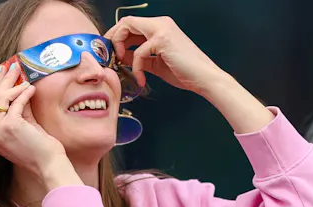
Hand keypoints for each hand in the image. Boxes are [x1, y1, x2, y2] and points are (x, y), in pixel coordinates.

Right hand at [0, 63, 75, 189]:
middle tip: (11, 67)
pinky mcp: (10, 125)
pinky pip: (16, 103)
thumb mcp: (24, 127)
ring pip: (2, 99)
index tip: (3, 75)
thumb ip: (18, 110)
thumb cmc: (39, 149)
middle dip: (3, 81)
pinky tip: (31, 89)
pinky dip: (24, 94)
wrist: (48, 165)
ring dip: (13, 84)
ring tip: (23, 76)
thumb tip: (19, 88)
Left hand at [104, 16, 225, 94]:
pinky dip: (135, 67)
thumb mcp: (155, 63)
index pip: (131, 24)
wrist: (203, 78)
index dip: (117, 36)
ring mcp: (162, 29)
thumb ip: (138, 57)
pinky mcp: (162, 40)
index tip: (110, 52)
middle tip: (109, 56)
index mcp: (160, 27)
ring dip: (118, 46)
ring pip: (127, 27)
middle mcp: (161, 23)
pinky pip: (138, 52)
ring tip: (121, 64)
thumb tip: (120, 57)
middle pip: (126, 21)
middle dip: (112, 38)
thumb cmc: (183, 72)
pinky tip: (141, 79)